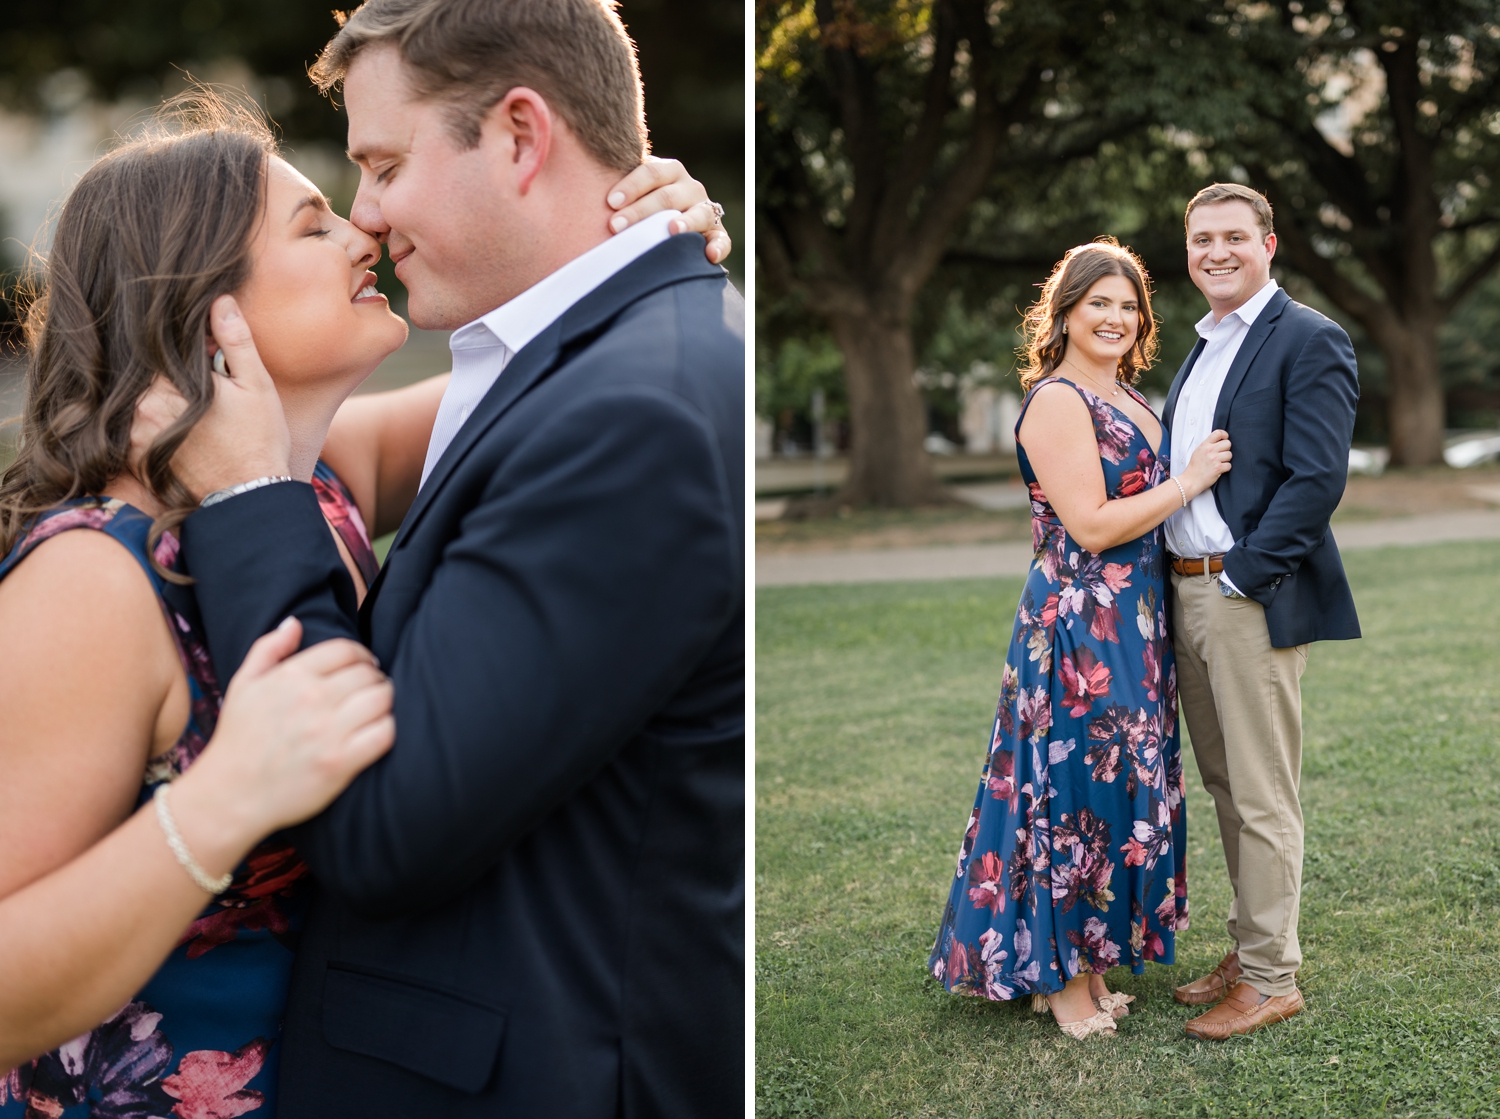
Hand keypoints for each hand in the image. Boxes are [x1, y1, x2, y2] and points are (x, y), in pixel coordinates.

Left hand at [142, 295, 291, 500]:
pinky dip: (154, 423)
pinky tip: (187, 432)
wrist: (249, 497)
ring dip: (163, 398)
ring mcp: (135, 436)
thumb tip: (219, 300)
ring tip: (200, 412)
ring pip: (141, 400)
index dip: (184, 347)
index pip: (160, 348)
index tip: (206, 356)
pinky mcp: (136, 457)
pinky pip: (136, 428)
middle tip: (208, 386)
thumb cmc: (259, 440)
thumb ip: (234, 341)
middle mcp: (141, 409)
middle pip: (149, 374)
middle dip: (174, 374)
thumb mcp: (256, 385)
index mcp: (167, 385)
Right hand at [173, 618, 394, 850]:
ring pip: (382, 699)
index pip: (347, 650)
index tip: (364, 668)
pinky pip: (385, 733)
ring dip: (384, 703)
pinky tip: (376, 732)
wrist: (229, 796)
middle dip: (374, 680)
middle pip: (369, 674)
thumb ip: (268, 648)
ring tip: (375, 710)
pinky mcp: (341, 762)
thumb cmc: (238, 739)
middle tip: (371, 692)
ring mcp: (328, 731)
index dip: (362, 657)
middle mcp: (312, 699)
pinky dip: (387, 729)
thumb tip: (295, 622)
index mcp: (291, 676)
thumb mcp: (243, 685)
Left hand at [605, 157, 731, 264]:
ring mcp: (705, 210)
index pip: (651, 171)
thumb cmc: (637, 206)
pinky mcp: (716, 234)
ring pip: (698, 214)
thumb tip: (564, 168)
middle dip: (641, 210)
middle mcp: (690, 188)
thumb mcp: (631, 190)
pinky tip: (709, 256)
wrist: (666, 221)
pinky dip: (718, 248)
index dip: (631, 185)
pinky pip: (722, 241)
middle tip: (616, 226)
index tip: (609, 201)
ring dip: (685, 223)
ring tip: (671, 231)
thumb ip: (614, 186)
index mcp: (669, 171)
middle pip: (668, 196)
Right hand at [1182, 429, 1231, 497]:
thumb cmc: (1194, 467)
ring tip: (1219, 463)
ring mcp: (1214, 459)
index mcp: (1204, 445)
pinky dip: (1225, 468)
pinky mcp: (1218, 468)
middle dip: (1226, 449)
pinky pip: (1229, 465)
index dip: (1225, 435)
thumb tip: (1219, 442)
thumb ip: (1207, 446)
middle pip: (1228, 443)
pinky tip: (1219, 470)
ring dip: (1226, 460)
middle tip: (1221, 455)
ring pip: (1230, 455)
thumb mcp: (1198, 452)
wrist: (1191, 480)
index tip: (1225, 439)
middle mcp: (1210, 450)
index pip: (1218, 433)